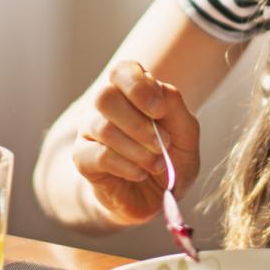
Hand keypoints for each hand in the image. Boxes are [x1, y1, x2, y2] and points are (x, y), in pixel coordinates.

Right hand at [72, 60, 201, 225]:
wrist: (156, 199)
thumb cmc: (171, 160)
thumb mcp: (186, 135)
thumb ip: (176, 108)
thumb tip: (159, 90)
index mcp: (131, 91)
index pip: (122, 70)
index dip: (138, 86)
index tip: (159, 110)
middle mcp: (106, 106)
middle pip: (105, 96)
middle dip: (137, 123)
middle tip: (162, 143)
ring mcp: (90, 131)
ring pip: (102, 128)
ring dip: (137, 149)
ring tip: (157, 164)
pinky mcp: (83, 158)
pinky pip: (99, 155)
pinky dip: (126, 166)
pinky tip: (140, 174)